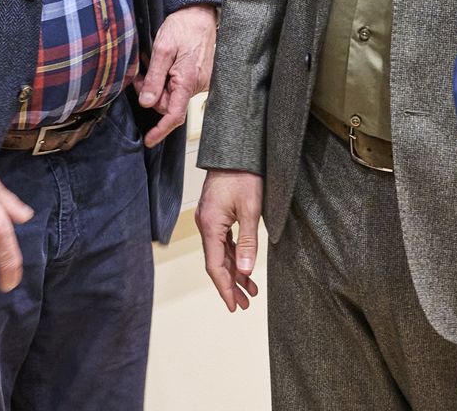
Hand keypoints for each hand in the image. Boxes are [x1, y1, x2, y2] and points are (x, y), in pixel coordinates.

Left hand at [137, 4, 216, 146]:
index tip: (148, 140)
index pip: (174, 115)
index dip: (160, 130)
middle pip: (168, 104)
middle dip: (152, 95)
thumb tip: (146, 102)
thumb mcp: (162, 50)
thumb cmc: (182, 27)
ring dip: (159, 85)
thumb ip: (155, 78)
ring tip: (153, 64)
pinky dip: (168, 80)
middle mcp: (197, 85)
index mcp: (188, 81)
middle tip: (142, 75)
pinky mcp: (199, 77)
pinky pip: (179, 87)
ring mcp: (200, 82)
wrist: (199, 13)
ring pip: (172, 95)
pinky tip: (164, 65)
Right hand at [195, 169, 262, 311]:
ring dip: (234, 271)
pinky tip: (243, 265)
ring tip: (250, 289)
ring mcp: (209, 219)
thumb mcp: (251, 210)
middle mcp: (205, 224)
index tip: (234, 306)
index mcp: (210, 225)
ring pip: (220, 252)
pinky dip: (233, 255)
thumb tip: (245, 272)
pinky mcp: (216, 213)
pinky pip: (222, 241)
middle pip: (216, 262)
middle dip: (230, 284)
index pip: (214, 266)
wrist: (236, 150)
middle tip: (245, 303)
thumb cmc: (244, 176)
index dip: (224, 288)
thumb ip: (247, 242)